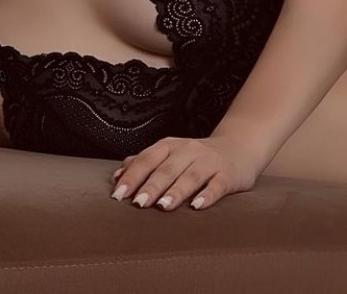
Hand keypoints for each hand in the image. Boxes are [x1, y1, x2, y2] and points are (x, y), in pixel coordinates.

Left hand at [110, 136, 258, 210]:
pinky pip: (217, 185)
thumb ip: (143, 163)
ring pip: (190, 176)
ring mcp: (208, 161)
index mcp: (169, 146)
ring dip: (175, 191)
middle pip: (166, 169)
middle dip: (151, 186)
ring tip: (162, 206)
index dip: (132, 176)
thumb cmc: (194, 157)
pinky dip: (207, 195)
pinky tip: (197, 206)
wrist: (237, 148)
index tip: (118, 195)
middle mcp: (188, 150)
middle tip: (137, 204)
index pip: (146, 160)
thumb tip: (116, 177)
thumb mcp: (169, 154)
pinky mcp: (228, 174)